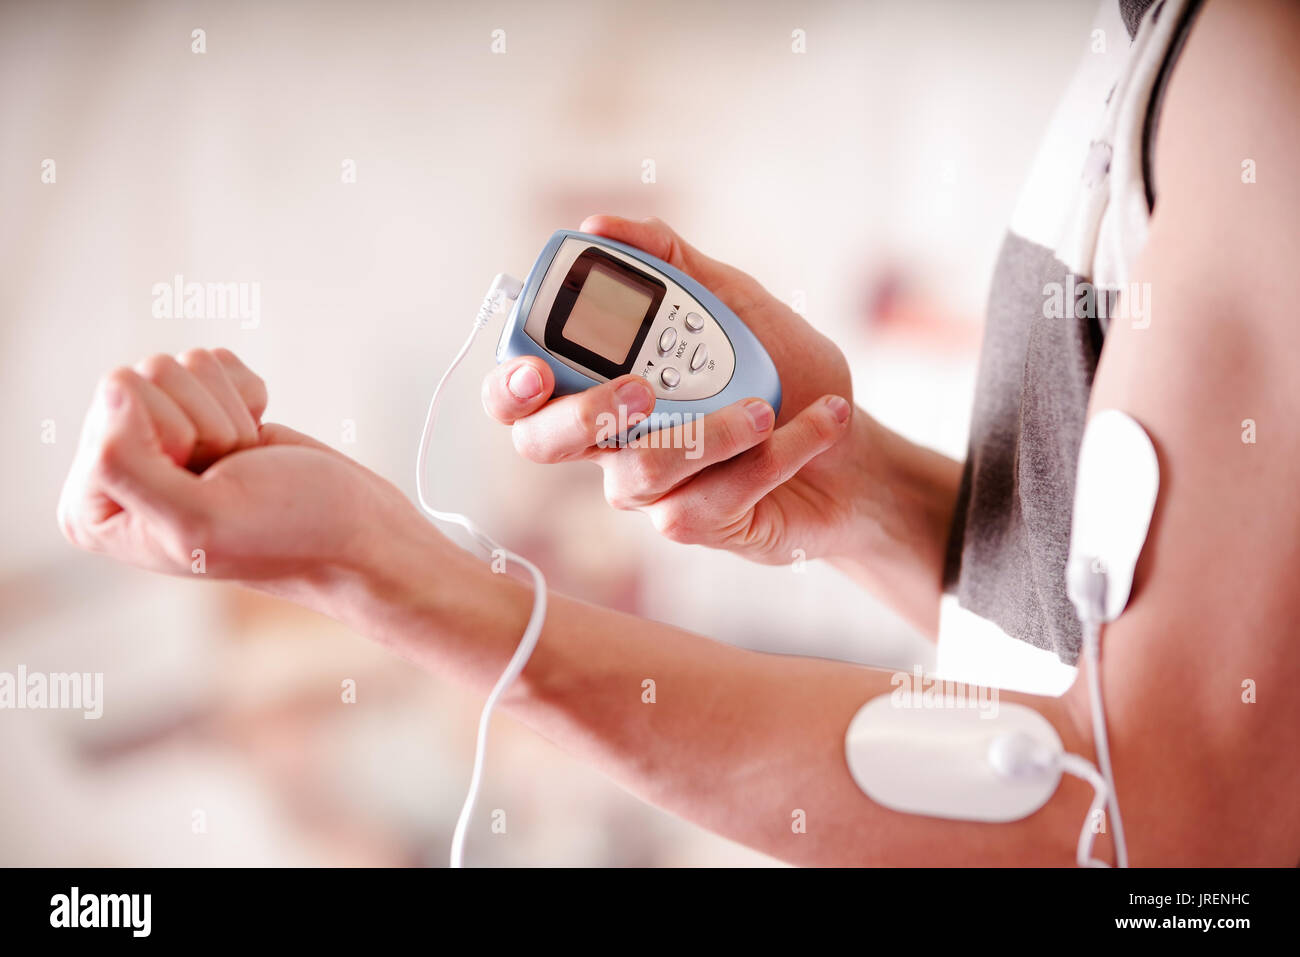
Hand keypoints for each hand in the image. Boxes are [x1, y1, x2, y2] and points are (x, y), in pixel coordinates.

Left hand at [57, 349, 432, 593]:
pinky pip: (213, 364)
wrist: (357, 530)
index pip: (114, 402)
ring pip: (180, 367)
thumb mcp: (200, 519)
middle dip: (206, 421)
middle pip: (144, 378)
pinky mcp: (204, 412)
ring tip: (245, 464)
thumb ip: (127, 463)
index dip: (177, 434)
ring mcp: (160, 438)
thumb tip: (113, 387)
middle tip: (232, 473)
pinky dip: (249, 396)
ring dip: (229, 414)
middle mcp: (117, 468)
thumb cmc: (288, 534)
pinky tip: (258, 442)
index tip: (210, 483)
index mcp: (93, 507)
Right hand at [483, 215, 868, 563]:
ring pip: (639, 470)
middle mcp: (611, 441)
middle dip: (582, 416)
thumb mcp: (735, 303)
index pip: (522, 392)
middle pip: (543, 444)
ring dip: (712, 430)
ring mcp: (648, 489)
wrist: (857, 453)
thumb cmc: (786, 376)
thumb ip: (670, 263)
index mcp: (603, 382)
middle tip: (641, 391)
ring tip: (766, 406)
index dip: (508, 386)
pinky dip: (773, 453)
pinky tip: (815, 427)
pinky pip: (709, 496)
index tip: (534, 370)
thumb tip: (599, 225)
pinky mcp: (692, 524)